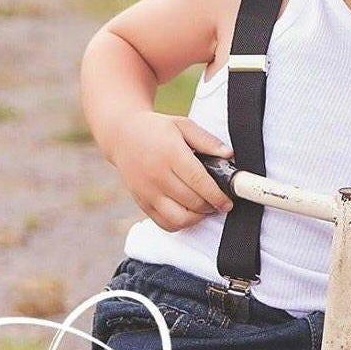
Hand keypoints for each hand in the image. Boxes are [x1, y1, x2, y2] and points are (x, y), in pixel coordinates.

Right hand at [111, 112, 234, 232]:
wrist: (122, 135)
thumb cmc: (156, 129)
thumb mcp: (183, 125)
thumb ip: (207, 140)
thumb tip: (228, 155)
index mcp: (170, 154)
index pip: (199, 181)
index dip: (217, 195)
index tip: (228, 201)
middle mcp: (157, 175)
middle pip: (191, 202)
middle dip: (211, 206)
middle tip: (220, 202)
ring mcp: (147, 191)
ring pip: (178, 218)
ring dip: (197, 217)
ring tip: (205, 208)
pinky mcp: (141, 202)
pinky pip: (164, 223)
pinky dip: (180, 223)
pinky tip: (188, 212)